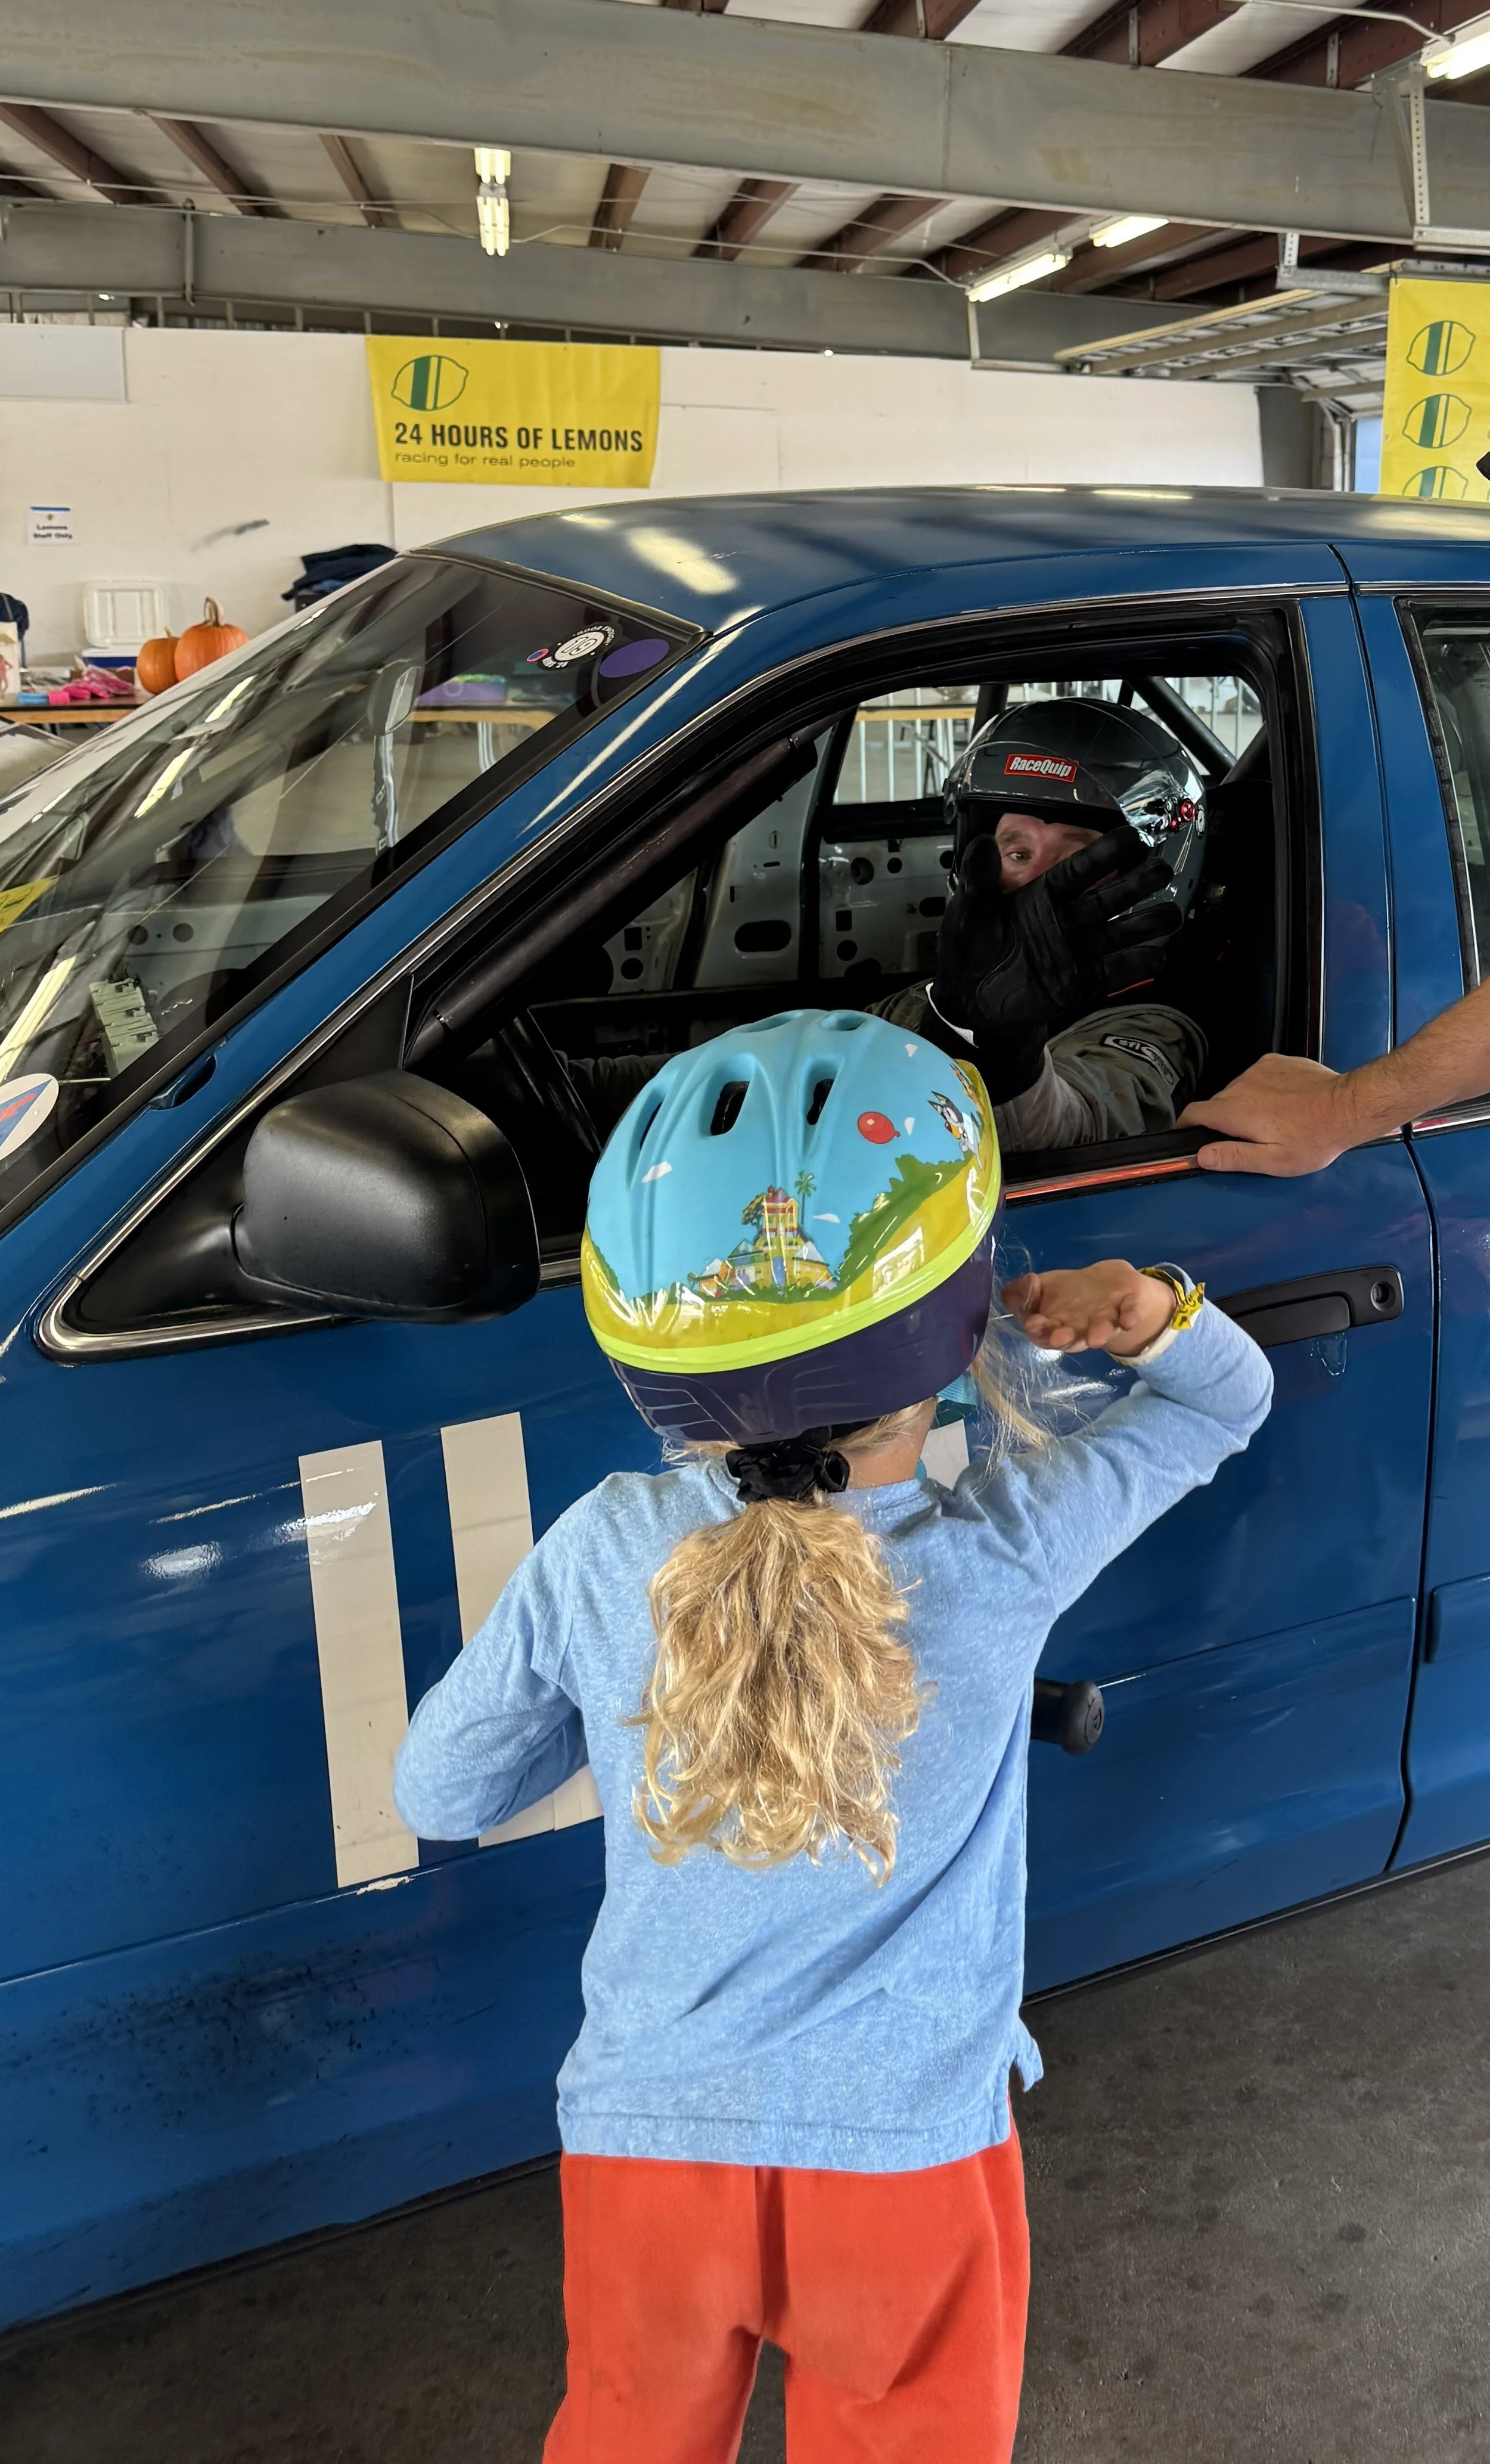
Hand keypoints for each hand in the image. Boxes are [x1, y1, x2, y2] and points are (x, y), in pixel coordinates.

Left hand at [930, 826, 1181, 1035]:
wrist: (969, 1001)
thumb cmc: (969, 949)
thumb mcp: (969, 911)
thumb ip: (979, 879)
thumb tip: (979, 842)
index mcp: (1044, 895)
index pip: (1081, 870)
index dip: (1106, 854)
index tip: (1134, 837)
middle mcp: (1067, 919)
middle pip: (1110, 897)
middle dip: (1137, 884)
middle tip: (1162, 870)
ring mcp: (1077, 951)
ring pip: (1119, 933)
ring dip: (1146, 923)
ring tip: (1170, 914)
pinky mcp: (1079, 983)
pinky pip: (1113, 972)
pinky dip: (1134, 964)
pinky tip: (1157, 955)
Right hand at [1002, 1260, 1176, 1356]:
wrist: (1110, 1285)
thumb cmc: (1069, 1292)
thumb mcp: (1039, 1287)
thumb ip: (1022, 1292)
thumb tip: (1027, 1283)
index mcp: (1056, 1326)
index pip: (1043, 1333)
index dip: (1038, 1330)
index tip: (1033, 1323)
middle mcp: (1081, 1329)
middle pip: (1073, 1338)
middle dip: (1066, 1339)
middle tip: (1060, 1337)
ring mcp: (1106, 1319)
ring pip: (1102, 1329)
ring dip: (1098, 1334)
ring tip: (1095, 1338)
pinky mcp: (1128, 1307)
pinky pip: (1130, 1313)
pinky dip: (1130, 1317)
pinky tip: (1128, 1321)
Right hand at [1179, 1053, 1357, 1175]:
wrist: (1349, 1106)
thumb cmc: (1314, 1138)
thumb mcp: (1274, 1161)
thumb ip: (1233, 1157)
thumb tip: (1201, 1155)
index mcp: (1235, 1111)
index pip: (1192, 1113)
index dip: (1186, 1126)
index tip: (1189, 1136)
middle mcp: (1241, 1085)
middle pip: (1217, 1103)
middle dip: (1224, 1121)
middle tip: (1249, 1138)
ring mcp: (1258, 1070)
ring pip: (1238, 1090)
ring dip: (1245, 1105)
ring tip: (1273, 1121)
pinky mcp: (1276, 1061)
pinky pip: (1257, 1077)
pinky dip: (1262, 1090)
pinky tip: (1284, 1103)